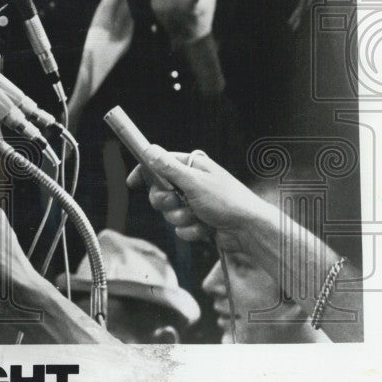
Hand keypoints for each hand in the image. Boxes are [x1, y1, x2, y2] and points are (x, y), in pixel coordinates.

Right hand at [128, 147, 269, 249]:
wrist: (249, 230)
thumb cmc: (227, 200)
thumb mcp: (195, 182)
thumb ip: (169, 168)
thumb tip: (149, 151)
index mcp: (191, 166)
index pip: (159, 164)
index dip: (144, 172)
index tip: (132, 183)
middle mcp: (191, 182)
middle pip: (159, 191)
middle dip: (166, 202)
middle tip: (177, 202)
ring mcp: (194, 203)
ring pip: (169, 212)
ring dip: (181, 218)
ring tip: (199, 217)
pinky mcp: (197, 221)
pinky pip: (180, 227)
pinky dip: (191, 230)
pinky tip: (206, 229)